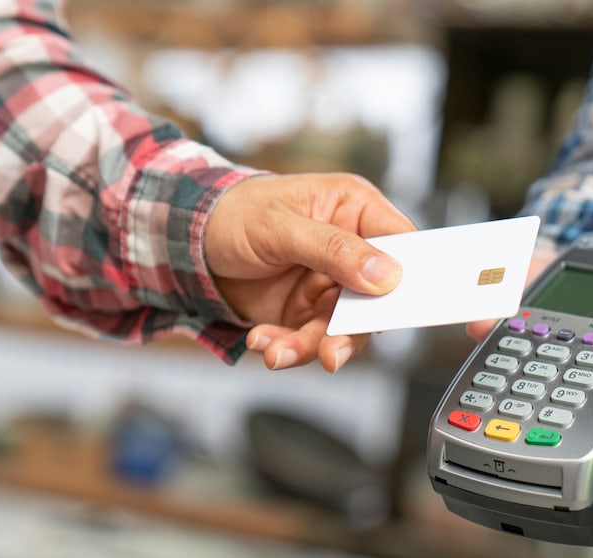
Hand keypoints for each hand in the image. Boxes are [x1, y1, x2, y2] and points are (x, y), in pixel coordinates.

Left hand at [205, 173, 415, 371]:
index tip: (395, 308)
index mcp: (354, 210)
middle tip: (331, 353)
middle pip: (375, 299)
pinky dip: (286, 347)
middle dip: (350, 331)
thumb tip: (386, 274)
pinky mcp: (304, 312)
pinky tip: (262, 341)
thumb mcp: (281, 225)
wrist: (186, 241)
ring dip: (310, 346)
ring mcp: (328, 285)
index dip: (406, 277)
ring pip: (342, 328)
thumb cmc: (234, 212)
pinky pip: (309, 340)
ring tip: (277, 352)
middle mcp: (350, 250)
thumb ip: (334, 248)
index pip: (400, 243)